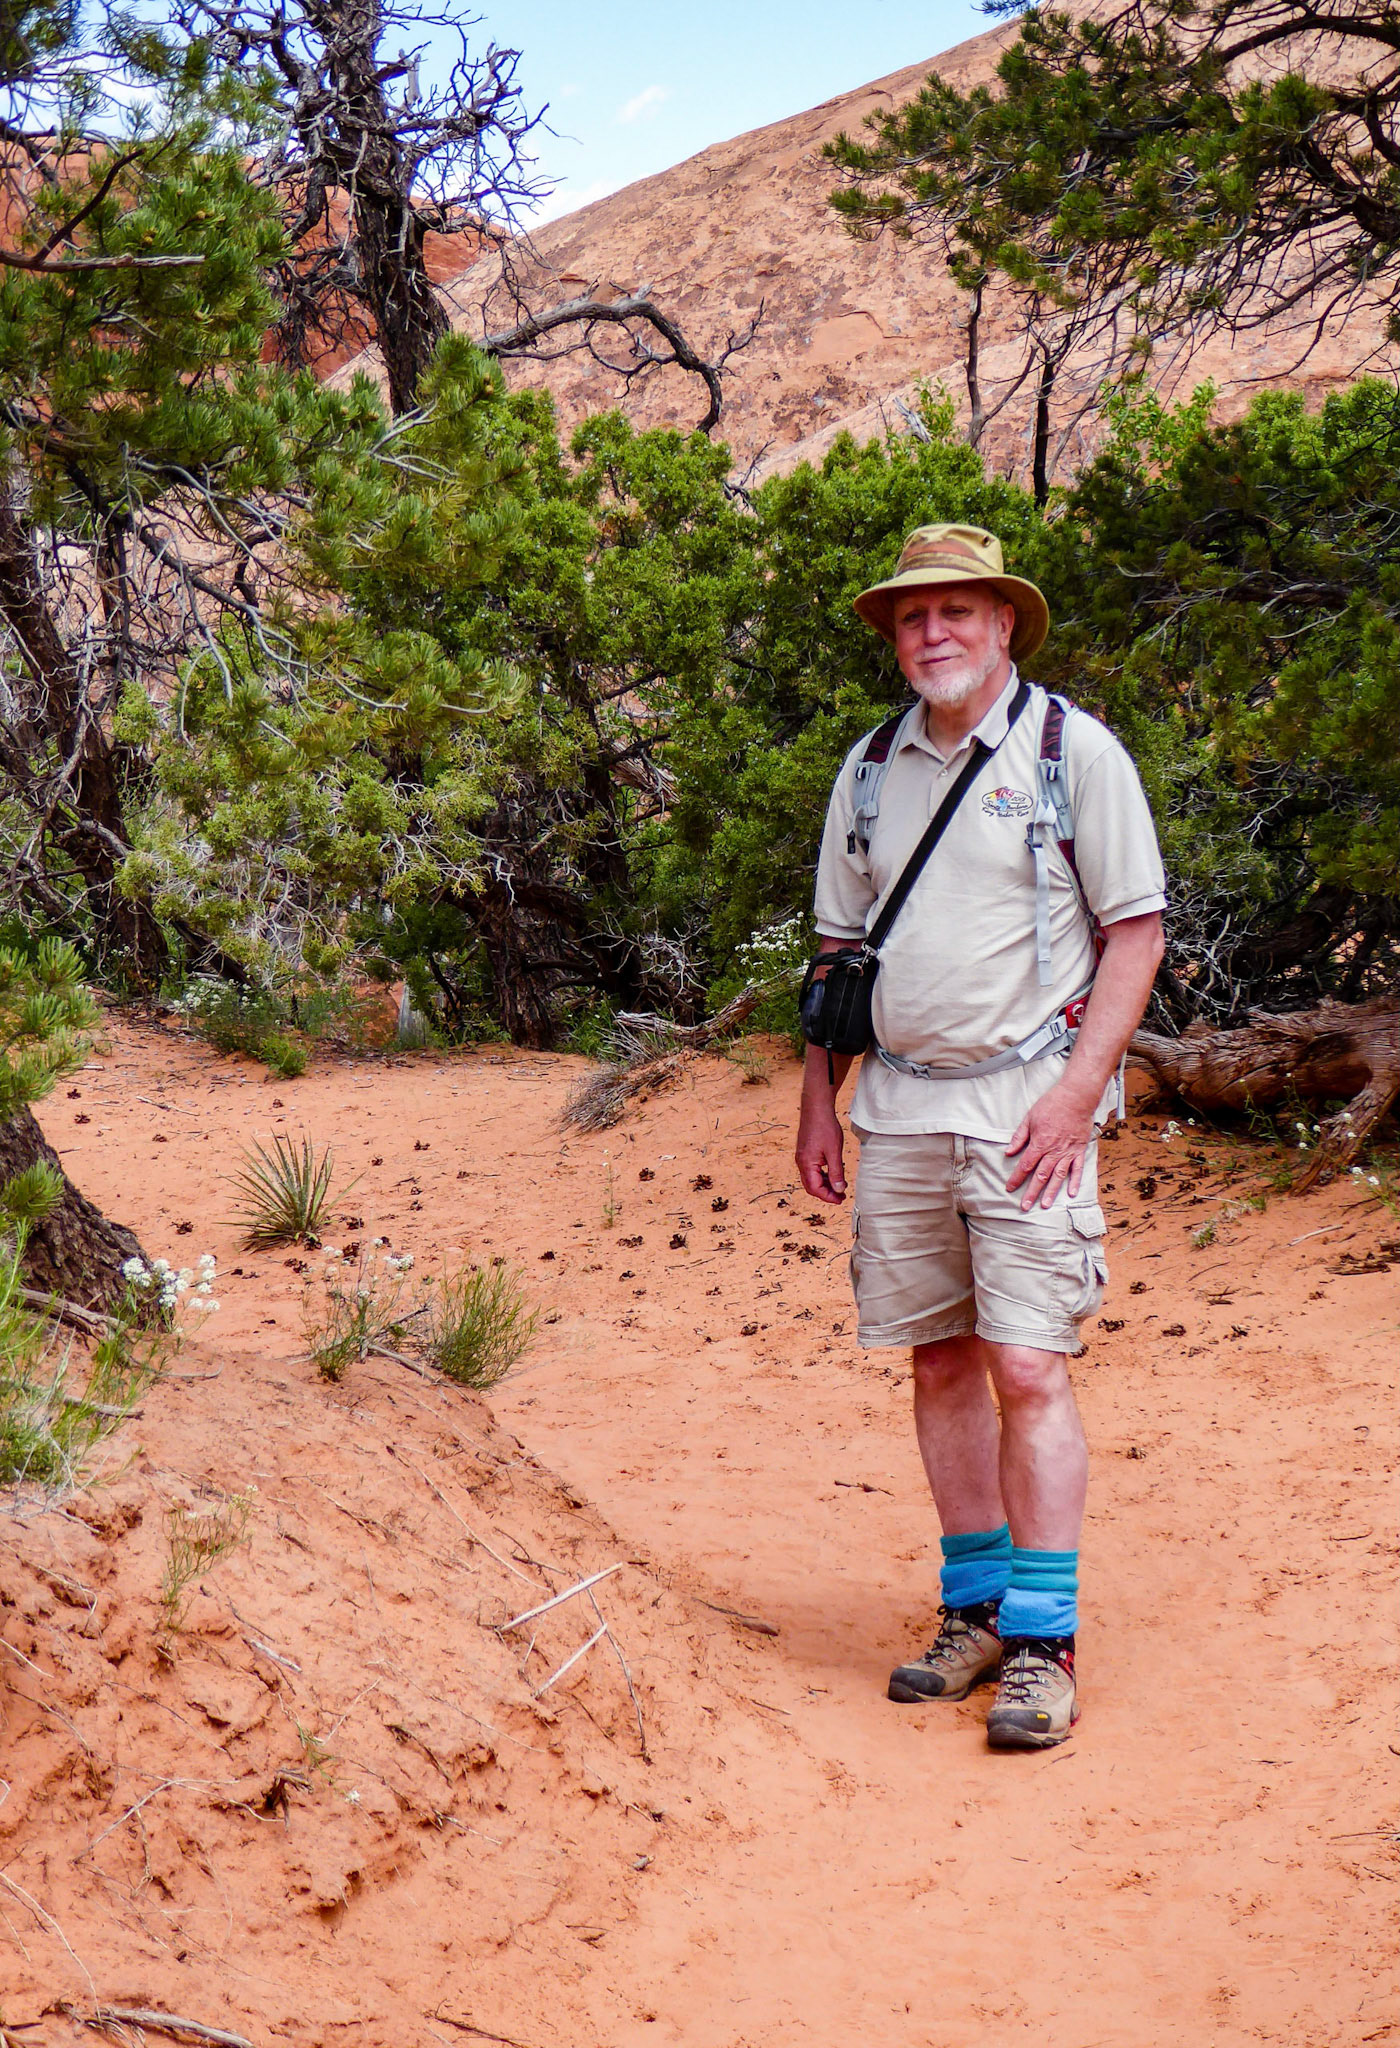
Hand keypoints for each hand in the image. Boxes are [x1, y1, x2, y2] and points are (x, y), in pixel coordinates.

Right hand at [796, 1102, 846, 1203]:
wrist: (816, 1108)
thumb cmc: (825, 1127)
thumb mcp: (834, 1152)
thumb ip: (836, 1173)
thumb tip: (838, 1190)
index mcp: (806, 1164)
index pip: (815, 1189)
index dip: (828, 1197)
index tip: (841, 1199)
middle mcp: (801, 1162)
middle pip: (811, 1186)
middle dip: (826, 1193)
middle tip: (841, 1196)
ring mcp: (802, 1157)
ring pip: (811, 1178)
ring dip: (824, 1185)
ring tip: (839, 1186)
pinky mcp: (805, 1152)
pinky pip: (812, 1170)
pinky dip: (822, 1175)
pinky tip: (833, 1173)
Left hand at [1004, 1081, 1095, 1209]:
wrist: (1076, 1097)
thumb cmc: (1052, 1104)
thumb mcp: (1030, 1118)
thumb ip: (1019, 1137)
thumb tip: (1009, 1151)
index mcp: (1040, 1143)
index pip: (1025, 1165)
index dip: (1016, 1178)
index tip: (1010, 1188)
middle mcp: (1054, 1151)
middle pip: (1040, 1176)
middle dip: (1032, 1192)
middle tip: (1025, 1206)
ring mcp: (1068, 1152)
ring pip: (1058, 1176)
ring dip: (1051, 1192)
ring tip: (1045, 1205)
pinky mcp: (1079, 1150)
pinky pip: (1077, 1169)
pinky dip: (1075, 1182)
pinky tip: (1071, 1193)